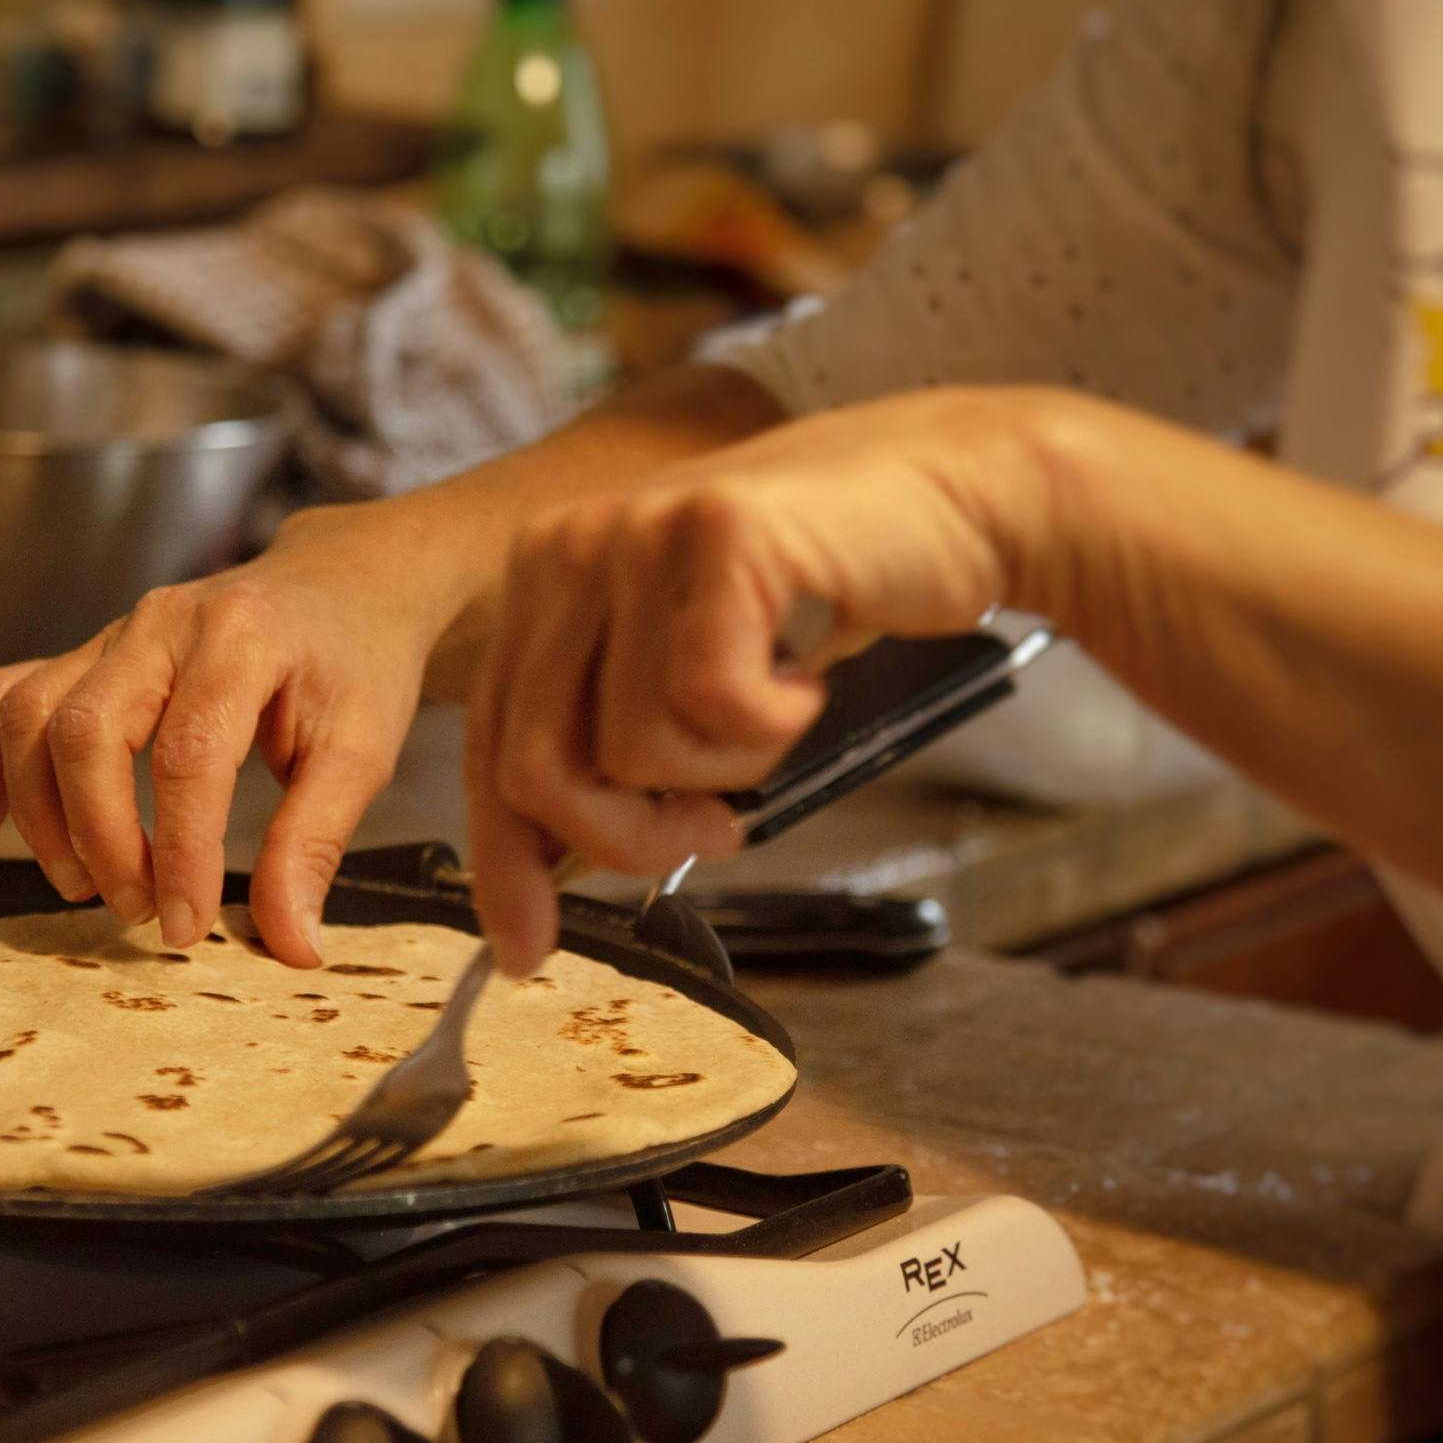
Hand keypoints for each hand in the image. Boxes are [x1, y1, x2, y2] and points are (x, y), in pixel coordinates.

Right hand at [0, 506, 454, 966]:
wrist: (345, 585)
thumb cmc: (354, 666)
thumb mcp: (361, 751)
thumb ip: (315, 844)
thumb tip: (289, 948)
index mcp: (242, 638)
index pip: (187, 752)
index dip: (180, 850)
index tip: (185, 926)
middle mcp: (163, 623)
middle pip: (88, 730)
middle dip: (101, 838)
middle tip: (138, 909)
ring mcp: (115, 633)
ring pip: (31, 713)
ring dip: (42, 813)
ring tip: (84, 883)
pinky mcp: (88, 653)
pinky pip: (5, 693)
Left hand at [465, 388, 1078, 972]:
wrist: (953, 496)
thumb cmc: (824, 591)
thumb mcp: (685, 670)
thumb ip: (607, 744)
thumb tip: (543, 872)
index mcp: (543, 577)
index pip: (490, 746)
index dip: (506, 862)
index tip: (527, 947)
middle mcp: (567, 544)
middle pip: (541, 768)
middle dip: (630, 838)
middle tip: (715, 829)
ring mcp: (637, 532)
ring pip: (633, 749)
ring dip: (725, 767)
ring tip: (776, 708)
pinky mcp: (717, 533)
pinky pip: (712, 702)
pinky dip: (773, 723)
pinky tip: (806, 675)